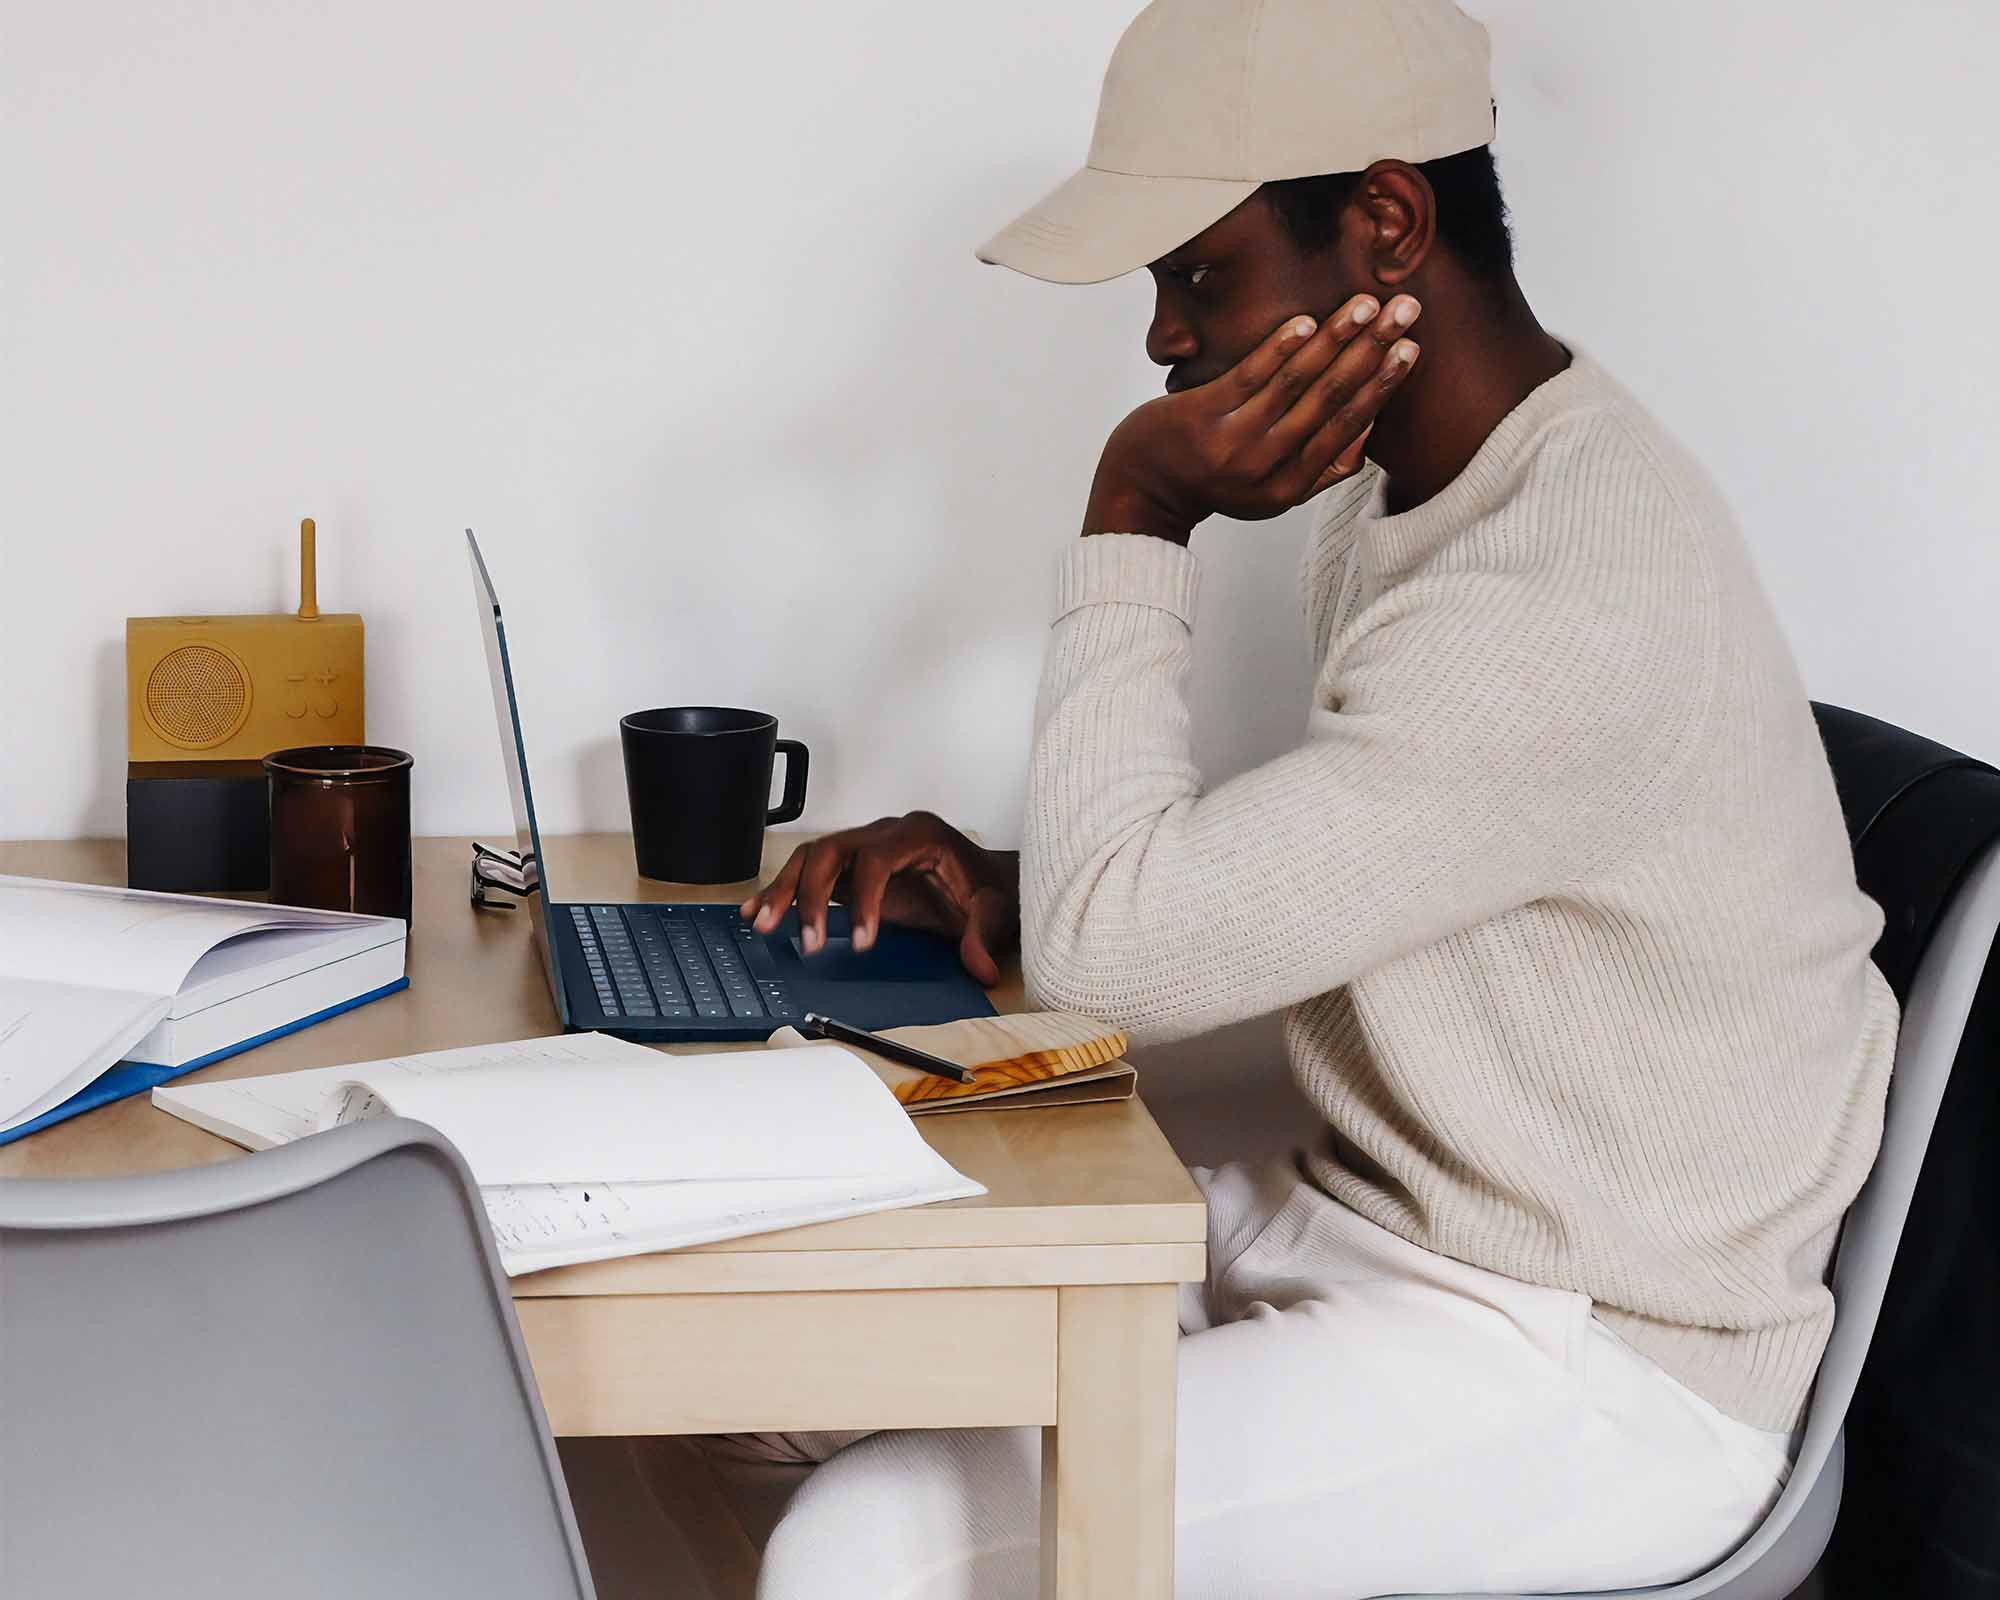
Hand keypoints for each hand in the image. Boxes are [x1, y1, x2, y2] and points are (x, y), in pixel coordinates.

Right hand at [738, 812, 1019, 987]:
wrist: (986, 877)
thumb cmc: (987, 886)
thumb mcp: (995, 909)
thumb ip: (985, 936)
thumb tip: (982, 967)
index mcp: (919, 834)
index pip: (878, 859)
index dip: (866, 899)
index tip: (862, 941)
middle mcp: (885, 834)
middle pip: (833, 851)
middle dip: (812, 894)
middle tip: (807, 941)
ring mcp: (864, 847)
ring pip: (813, 858)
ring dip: (786, 891)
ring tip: (763, 924)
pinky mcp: (852, 867)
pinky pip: (811, 872)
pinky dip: (785, 891)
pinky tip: (760, 911)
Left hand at [1082, 293, 1421, 543]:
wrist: (1144, 487)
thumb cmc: (1215, 478)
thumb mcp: (1272, 490)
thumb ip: (1322, 468)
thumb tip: (1369, 425)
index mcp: (1291, 486)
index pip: (1349, 426)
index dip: (1383, 385)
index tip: (1412, 347)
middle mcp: (1266, 468)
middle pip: (1332, 399)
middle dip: (1373, 349)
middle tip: (1405, 310)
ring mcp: (1233, 442)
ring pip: (1297, 383)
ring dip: (1335, 338)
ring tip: (1365, 303)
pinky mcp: (1203, 416)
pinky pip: (1251, 375)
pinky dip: (1281, 346)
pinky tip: (1306, 320)